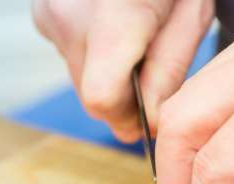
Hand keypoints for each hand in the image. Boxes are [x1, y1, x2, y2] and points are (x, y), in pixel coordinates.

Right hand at [32, 0, 213, 140]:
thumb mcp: (192, 13)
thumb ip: (169, 70)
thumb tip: (150, 121)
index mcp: (114, 16)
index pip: (101, 99)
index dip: (128, 116)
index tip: (150, 112)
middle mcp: (69, 15)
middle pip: (91, 95)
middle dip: (126, 96)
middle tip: (154, 64)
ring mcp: (48, 12)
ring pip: (81, 77)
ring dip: (111, 73)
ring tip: (137, 35)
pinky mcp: (42, 13)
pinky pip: (71, 54)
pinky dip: (95, 52)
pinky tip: (116, 24)